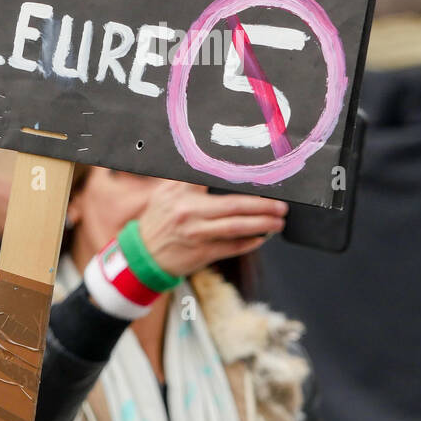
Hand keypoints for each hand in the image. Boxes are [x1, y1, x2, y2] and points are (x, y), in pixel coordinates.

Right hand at [136, 181, 287, 277]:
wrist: (141, 255)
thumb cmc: (157, 221)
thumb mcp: (165, 194)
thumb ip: (187, 180)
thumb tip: (211, 165)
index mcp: (182, 193)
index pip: (214, 179)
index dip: (240, 177)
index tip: (261, 176)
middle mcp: (190, 213)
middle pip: (233, 205)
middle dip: (262, 205)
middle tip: (280, 205)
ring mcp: (197, 234)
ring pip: (236, 228)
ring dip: (261, 225)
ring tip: (277, 222)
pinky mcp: (201, 253)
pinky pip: (231, 247)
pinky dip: (249, 243)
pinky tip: (261, 238)